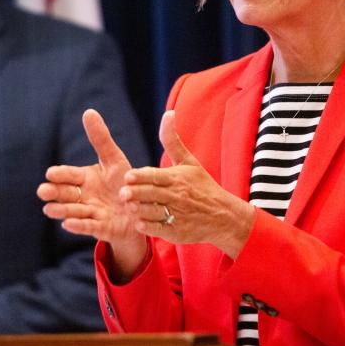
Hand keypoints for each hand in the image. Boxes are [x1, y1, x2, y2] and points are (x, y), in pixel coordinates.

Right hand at [38, 109, 146, 276]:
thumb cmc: (124, 183)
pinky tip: (68, 224)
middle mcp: (84, 196)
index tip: (50, 173)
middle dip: (54, 193)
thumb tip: (88, 112)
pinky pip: (89, 226)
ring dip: (61, 210)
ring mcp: (91, 213)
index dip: (61, 175)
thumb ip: (100, 139)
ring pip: (74, 211)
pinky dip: (78, 225)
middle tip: (43, 191)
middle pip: (66, 194)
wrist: (141, 210)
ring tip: (49, 209)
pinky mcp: (102, 228)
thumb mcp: (114, 159)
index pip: (69, 175)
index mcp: (84, 179)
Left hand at [121, 111, 254, 257]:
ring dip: (139, 210)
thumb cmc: (202, 186)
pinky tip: (138, 223)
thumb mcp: (189, 162)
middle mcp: (177, 196)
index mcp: (178, 178)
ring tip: (127, 208)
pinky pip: (159, 230)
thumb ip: (172, 140)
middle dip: (136, 194)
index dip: (141, 177)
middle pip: (153, 194)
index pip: (156, 176)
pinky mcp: (176, 232)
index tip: (128, 176)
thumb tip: (168, 113)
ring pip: (154, 212)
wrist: (223, 216)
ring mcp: (177, 215)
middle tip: (121, 193)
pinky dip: (148, 227)